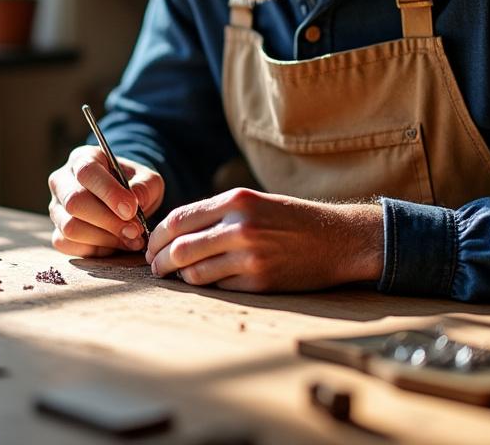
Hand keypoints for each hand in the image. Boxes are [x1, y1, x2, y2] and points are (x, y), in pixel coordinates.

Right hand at [48, 145, 164, 257]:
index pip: (87, 172)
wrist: (124, 203)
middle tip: (135, 230)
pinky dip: (95, 250)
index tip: (131, 210)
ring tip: (131, 239)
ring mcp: (56, 208)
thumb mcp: (147, 179)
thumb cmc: (133, 186)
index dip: (109, 192)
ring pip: (70, 227)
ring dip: (105, 238)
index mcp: (82, 159)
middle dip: (108, 221)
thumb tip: (135, 201)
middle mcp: (62, 182)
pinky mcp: (57, 233)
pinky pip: (68, 245)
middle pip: (74, 202)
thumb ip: (144, 187)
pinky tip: (115, 245)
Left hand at [144, 188, 383, 290]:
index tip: (151, 246)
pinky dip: (208, 286)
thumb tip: (174, 233)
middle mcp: (241, 227)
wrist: (338, 240)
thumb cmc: (292, 220)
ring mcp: (250, 257)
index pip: (179, 219)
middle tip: (155, 267)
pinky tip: (209, 282)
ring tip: (180, 276)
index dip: (158, 236)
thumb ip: (216, 214)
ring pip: (195, 273)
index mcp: (236, 201)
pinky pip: (218, 288)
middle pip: (179, 249)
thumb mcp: (254, 203)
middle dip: (159, 261)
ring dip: (181, 277)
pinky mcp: (260, 283)